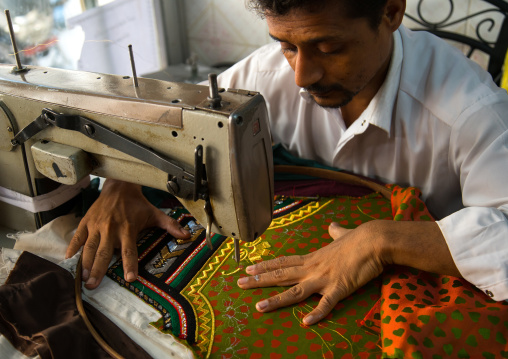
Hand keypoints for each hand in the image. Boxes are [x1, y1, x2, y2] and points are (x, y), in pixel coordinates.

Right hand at [66, 179, 189, 288]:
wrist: (119, 186)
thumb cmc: (138, 204)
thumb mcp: (155, 213)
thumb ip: (170, 225)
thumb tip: (188, 236)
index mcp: (128, 228)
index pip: (129, 250)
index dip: (130, 264)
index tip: (130, 278)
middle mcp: (111, 228)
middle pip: (104, 252)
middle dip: (99, 270)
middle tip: (93, 286)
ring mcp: (96, 225)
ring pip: (89, 247)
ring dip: (85, 263)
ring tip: (83, 278)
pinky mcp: (86, 222)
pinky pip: (77, 237)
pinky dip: (72, 248)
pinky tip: (68, 261)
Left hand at [237, 221, 384, 324]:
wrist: (374, 240)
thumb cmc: (358, 238)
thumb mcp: (342, 234)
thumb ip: (335, 232)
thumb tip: (333, 226)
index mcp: (312, 257)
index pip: (284, 262)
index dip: (266, 266)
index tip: (249, 267)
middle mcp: (312, 268)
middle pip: (281, 275)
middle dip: (259, 280)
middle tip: (239, 283)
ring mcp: (324, 278)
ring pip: (295, 291)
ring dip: (276, 300)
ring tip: (259, 308)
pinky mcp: (339, 288)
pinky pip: (326, 304)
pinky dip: (316, 314)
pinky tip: (305, 322)